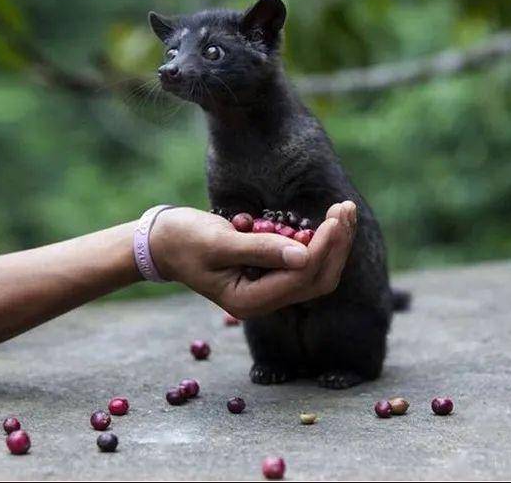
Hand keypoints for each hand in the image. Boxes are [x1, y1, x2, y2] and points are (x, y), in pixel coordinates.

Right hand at [150, 202, 356, 318]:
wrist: (165, 242)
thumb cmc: (185, 240)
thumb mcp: (219, 243)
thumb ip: (261, 250)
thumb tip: (303, 256)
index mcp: (250, 301)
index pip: (300, 278)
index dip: (322, 248)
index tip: (334, 218)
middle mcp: (265, 300)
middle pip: (317, 280)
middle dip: (337, 245)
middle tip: (345, 209)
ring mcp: (270, 288)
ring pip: (316, 272)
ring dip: (334, 242)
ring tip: (344, 210)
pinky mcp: (271, 274)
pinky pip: (306, 263)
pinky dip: (320, 241)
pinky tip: (328, 220)